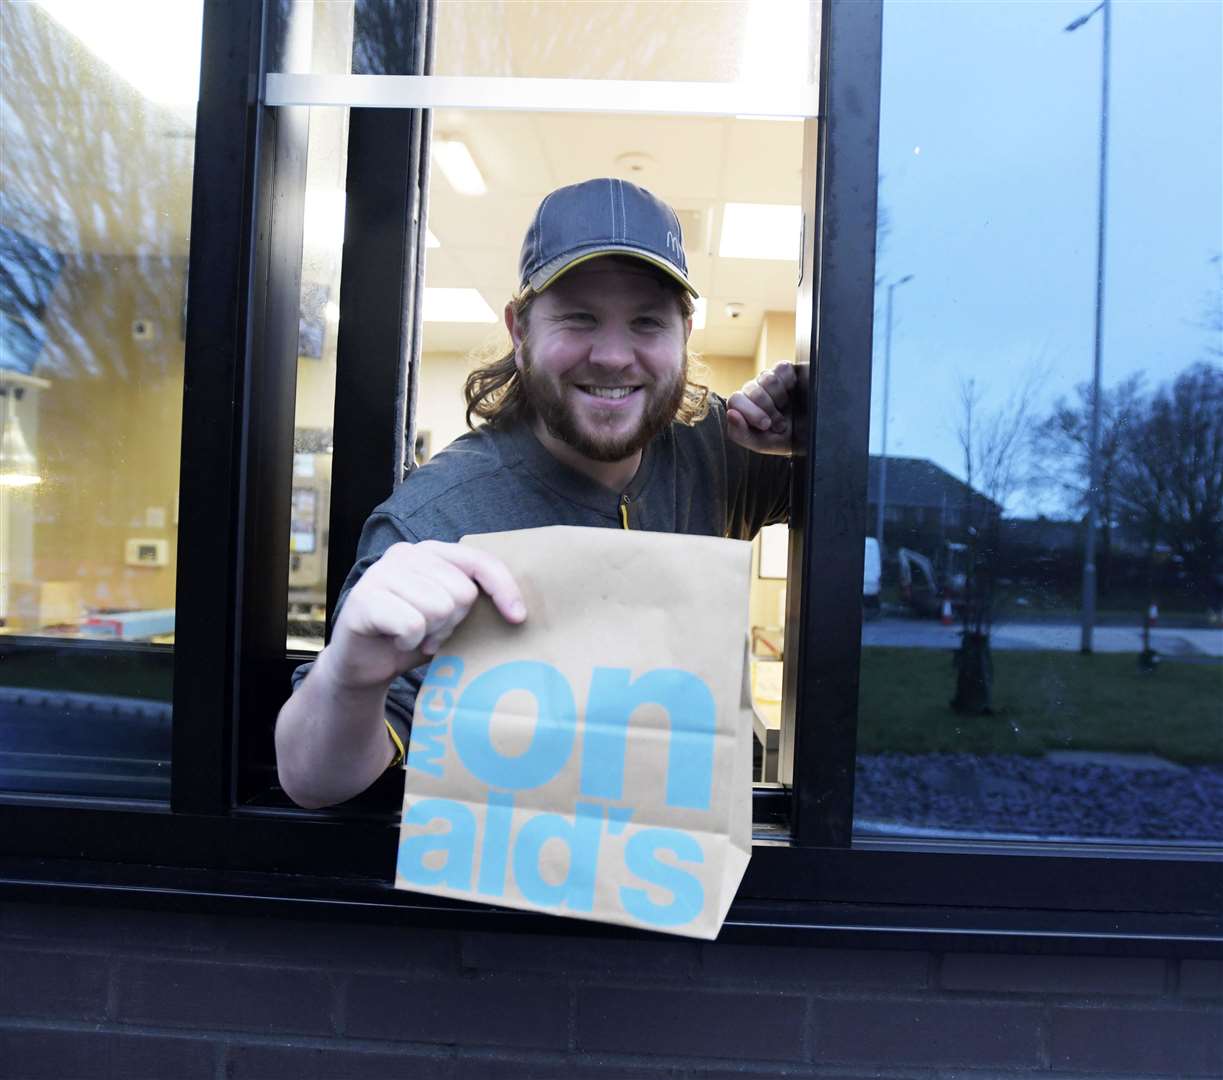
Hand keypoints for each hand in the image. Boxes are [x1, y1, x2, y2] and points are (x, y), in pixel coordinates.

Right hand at [323, 540, 525, 690]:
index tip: (517, 617)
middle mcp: (405, 554)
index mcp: (431, 551)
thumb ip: (471, 601)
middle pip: (462, 593)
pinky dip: (409, 642)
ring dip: (430, 634)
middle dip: (452, 623)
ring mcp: (381, 573)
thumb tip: (519, 610)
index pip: (480, 562)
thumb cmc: (411, 636)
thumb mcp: (448, 615)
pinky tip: (396, 640)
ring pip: (439, 608)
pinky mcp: (364, 598)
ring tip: (414, 636)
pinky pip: (413, 625)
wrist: (361, 664)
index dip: (504, 589)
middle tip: (432, 632)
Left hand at [726, 362, 797, 455]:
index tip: (766, 425)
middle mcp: (752, 390)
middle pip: (753, 390)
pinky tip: (793, 393)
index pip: (735, 400)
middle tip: (779, 423)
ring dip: (780, 398)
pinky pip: (782, 368)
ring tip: (786, 409)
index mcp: (742, 406)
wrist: (807, 435)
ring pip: (768, 379)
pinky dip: (790, 382)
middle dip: (770, 410)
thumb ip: (739, 433)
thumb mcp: (760, 443)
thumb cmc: (780, 439)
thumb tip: (730, 413)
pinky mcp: (784, 370)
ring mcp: (767, 378)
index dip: (751, 412)